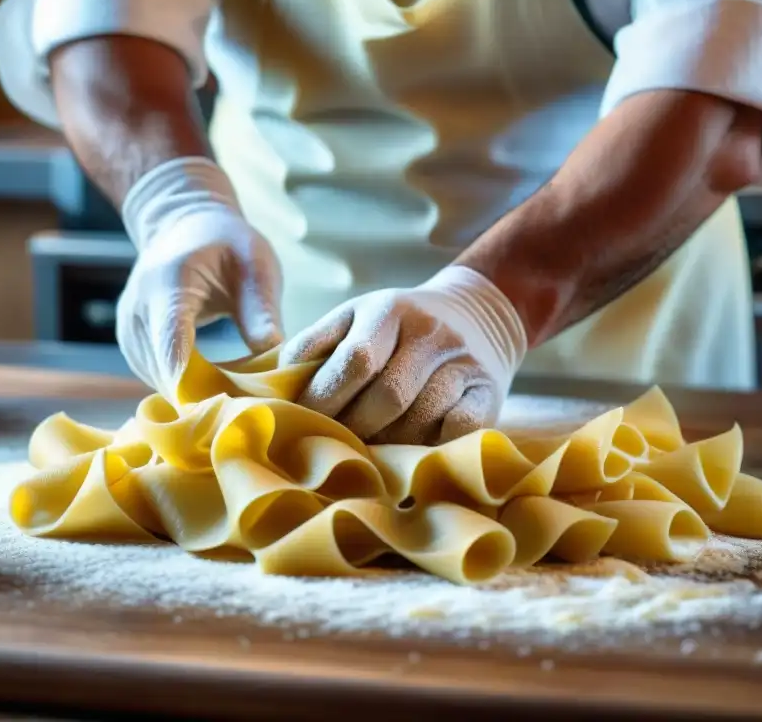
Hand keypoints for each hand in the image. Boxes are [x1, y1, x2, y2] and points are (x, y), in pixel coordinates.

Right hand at [117, 157, 282, 399]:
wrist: (183, 225)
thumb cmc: (226, 242)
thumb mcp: (255, 265)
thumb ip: (261, 310)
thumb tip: (275, 356)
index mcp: (167, 286)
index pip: (171, 346)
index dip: (198, 384)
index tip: (232, 408)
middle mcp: (137, 311)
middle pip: (165, 374)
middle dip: (206, 395)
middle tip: (249, 409)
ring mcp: (128, 330)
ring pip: (159, 382)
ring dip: (195, 393)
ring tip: (236, 396)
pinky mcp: (131, 343)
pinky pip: (156, 377)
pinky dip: (184, 386)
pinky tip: (214, 384)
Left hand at [279, 266, 526, 444]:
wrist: (479, 313)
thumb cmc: (396, 326)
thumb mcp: (354, 317)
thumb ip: (312, 345)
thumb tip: (271, 383)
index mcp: (389, 310)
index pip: (355, 361)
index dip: (326, 398)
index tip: (305, 422)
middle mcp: (431, 332)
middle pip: (388, 397)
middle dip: (354, 429)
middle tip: (335, 445)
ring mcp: (464, 362)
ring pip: (421, 421)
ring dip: (388, 445)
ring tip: (368, 452)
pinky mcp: (489, 391)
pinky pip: (460, 431)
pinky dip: (432, 447)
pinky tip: (412, 451)